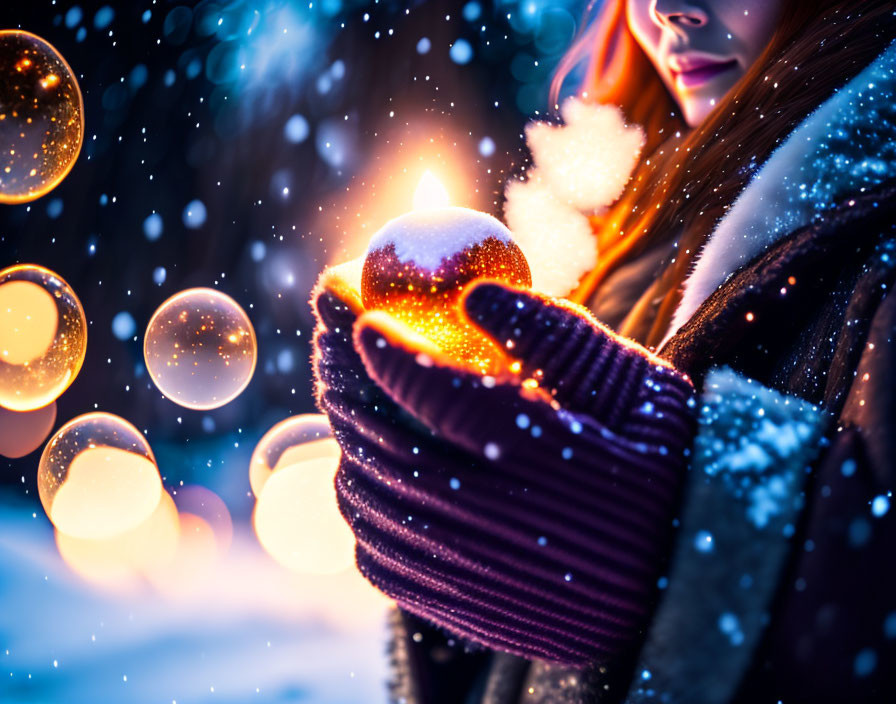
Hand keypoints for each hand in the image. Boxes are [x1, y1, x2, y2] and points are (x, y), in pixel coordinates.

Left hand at [312, 274, 695, 664]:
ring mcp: (470, 575)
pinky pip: (375, 552)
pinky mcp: (459, 608)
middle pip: (381, 440)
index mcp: (548, 459)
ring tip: (353, 388)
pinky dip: (361, 499)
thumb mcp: (637, 388)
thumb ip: (555, 335)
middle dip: (344, 374)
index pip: (434, 392)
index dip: (383, 346)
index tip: (359, 311)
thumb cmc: (665, 470)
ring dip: (347, 433)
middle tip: (337, 332)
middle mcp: (496, 524)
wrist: (683, 582)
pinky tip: (374, 466)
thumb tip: (473, 292)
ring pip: (367, 497)